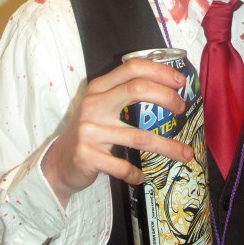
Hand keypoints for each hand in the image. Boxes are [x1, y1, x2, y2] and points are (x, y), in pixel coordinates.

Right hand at [42, 57, 192, 205]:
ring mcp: (89, 130)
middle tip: (182, 109)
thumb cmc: (89, 132)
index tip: (180, 82)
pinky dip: (137, 173)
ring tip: (185, 154)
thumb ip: (124, 94)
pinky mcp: (87, 156)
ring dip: (167, 147)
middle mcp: (93, 105)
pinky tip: (142, 176)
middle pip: (136, 89)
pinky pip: (123, 166)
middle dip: (166, 97)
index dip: (159, 71)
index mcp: (98, 88)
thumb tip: (168, 89)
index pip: (132, 68)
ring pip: (139, 136)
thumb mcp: (101, 107)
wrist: (58, 164)